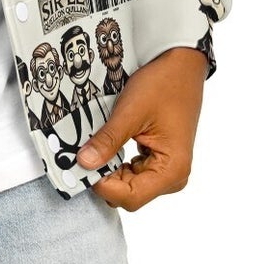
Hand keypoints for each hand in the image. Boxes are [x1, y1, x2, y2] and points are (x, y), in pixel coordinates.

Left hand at [77, 45, 207, 210]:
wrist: (181, 66)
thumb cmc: (163, 85)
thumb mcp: (130, 112)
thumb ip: (107, 141)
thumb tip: (83, 163)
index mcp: (172, 170)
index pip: (131, 197)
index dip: (103, 186)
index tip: (82, 166)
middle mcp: (173, 176)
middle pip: (130, 193)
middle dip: (104, 177)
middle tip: (83, 155)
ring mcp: (167, 170)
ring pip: (130, 184)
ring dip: (109, 170)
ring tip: (94, 148)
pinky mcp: (160, 160)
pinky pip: (134, 172)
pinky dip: (117, 163)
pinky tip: (107, 146)